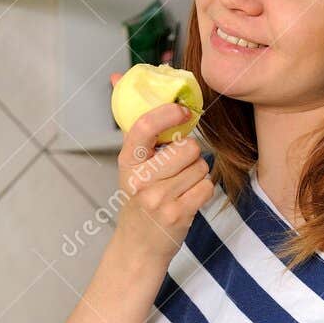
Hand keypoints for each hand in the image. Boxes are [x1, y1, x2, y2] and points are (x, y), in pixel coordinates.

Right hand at [111, 73, 214, 268]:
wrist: (139, 247)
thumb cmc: (139, 199)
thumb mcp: (131, 164)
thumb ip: (133, 124)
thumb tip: (116, 75)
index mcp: (127, 162)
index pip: (144, 126)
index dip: (167, 113)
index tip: (182, 111)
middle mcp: (140, 180)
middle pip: (186, 148)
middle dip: (190, 155)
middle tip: (178, 168)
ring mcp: (158, 199)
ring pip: (200, 167)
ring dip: (198, 174)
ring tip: (181, 186)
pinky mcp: (178, 215)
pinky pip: (207, 187)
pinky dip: (203, 191)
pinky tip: (189, 199)